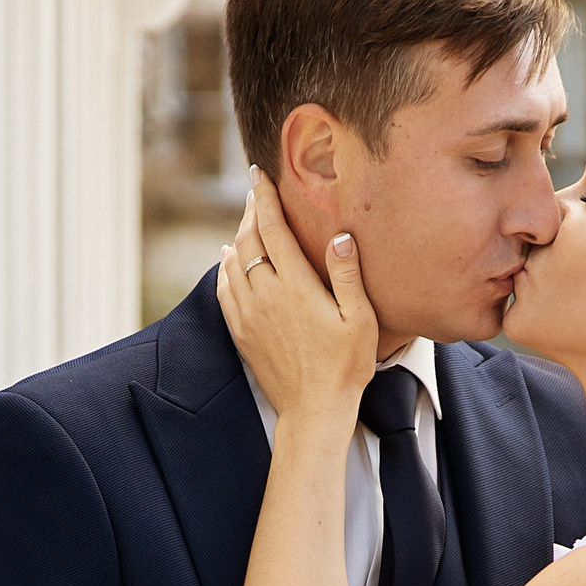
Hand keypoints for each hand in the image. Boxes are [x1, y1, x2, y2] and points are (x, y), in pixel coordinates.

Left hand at [216, 167, 376, 424]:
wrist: (313, 412)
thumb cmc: (346, 367)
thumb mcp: (360, 320)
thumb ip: (348, 275)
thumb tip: (340, 236)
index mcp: (296, 287)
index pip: (273, 230)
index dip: (264, 198)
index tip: (257, 174)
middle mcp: (266, 296)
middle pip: (248, 241)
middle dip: (251, 212)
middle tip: (255, 193)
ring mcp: (249, 315)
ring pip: (232, 263)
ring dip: (238, 237)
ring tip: (247, 222)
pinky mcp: (242, 333)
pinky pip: (224, 290)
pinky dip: (225, 268)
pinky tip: (229, 261)